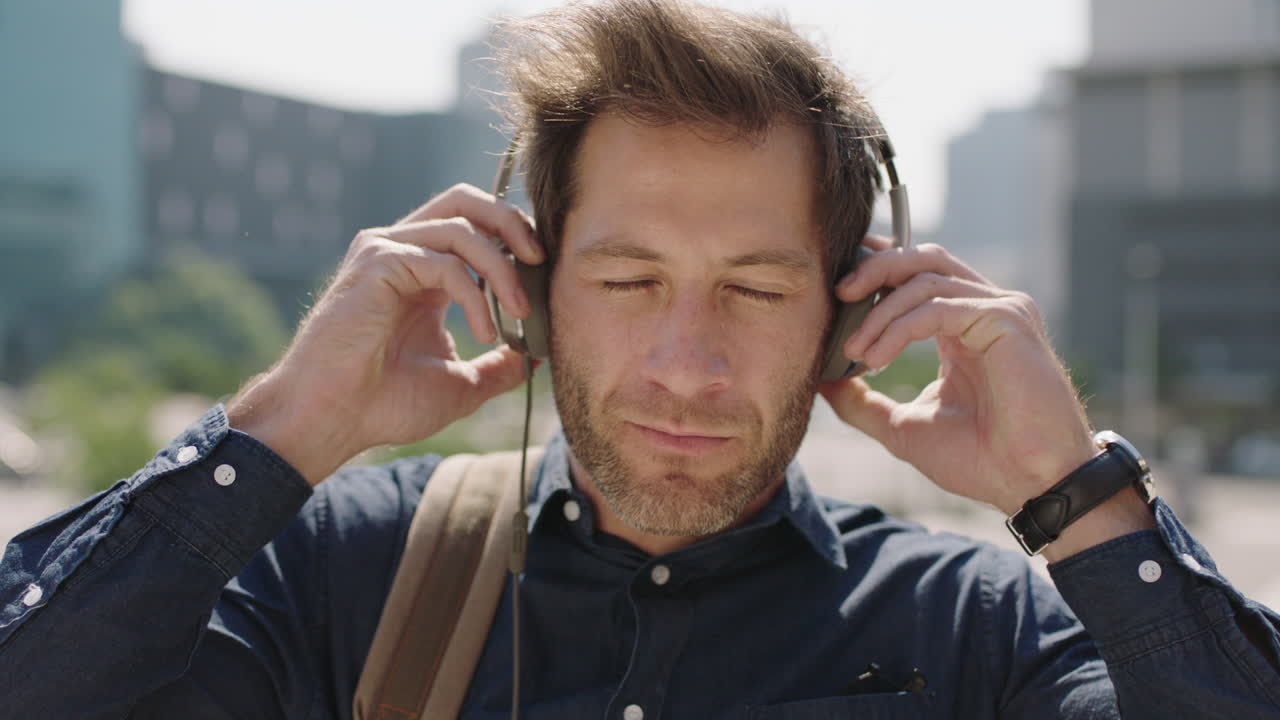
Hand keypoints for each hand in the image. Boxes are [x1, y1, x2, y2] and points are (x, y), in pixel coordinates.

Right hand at [227, 184, 543, 484]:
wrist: (333, 420)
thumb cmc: (384, 404)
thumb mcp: (462, 384)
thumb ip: (500, 365)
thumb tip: (540, 355)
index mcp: (423, 271)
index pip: (475, 227)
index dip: (515, 240)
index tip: (546, 276)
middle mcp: (403, 250)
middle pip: (466, 202)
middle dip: (513, 223)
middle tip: (541, 260)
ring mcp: (387, 251)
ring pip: (461, 227)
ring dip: (502, 269)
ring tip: (520, 313)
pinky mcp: (377, 261)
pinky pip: (443, 260)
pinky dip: (474, 294)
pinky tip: (482, 333)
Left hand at [817, 236, 1098, 516]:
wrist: (1030, 485)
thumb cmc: (980, 459)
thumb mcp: (904, 425)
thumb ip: (863, 401)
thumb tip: (820, 382)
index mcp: (965, 325)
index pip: (917, 273)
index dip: (876, 269)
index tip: (835, 288)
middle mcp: (986, 308)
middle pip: (923, 258)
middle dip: (874, 268)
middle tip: (837, 294)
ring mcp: (1001, 309)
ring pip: (926, 278)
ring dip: (879, 311)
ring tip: (853, 351)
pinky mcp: (1007, 319)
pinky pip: (938, 306)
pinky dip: (899, 328)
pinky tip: (876, 359)